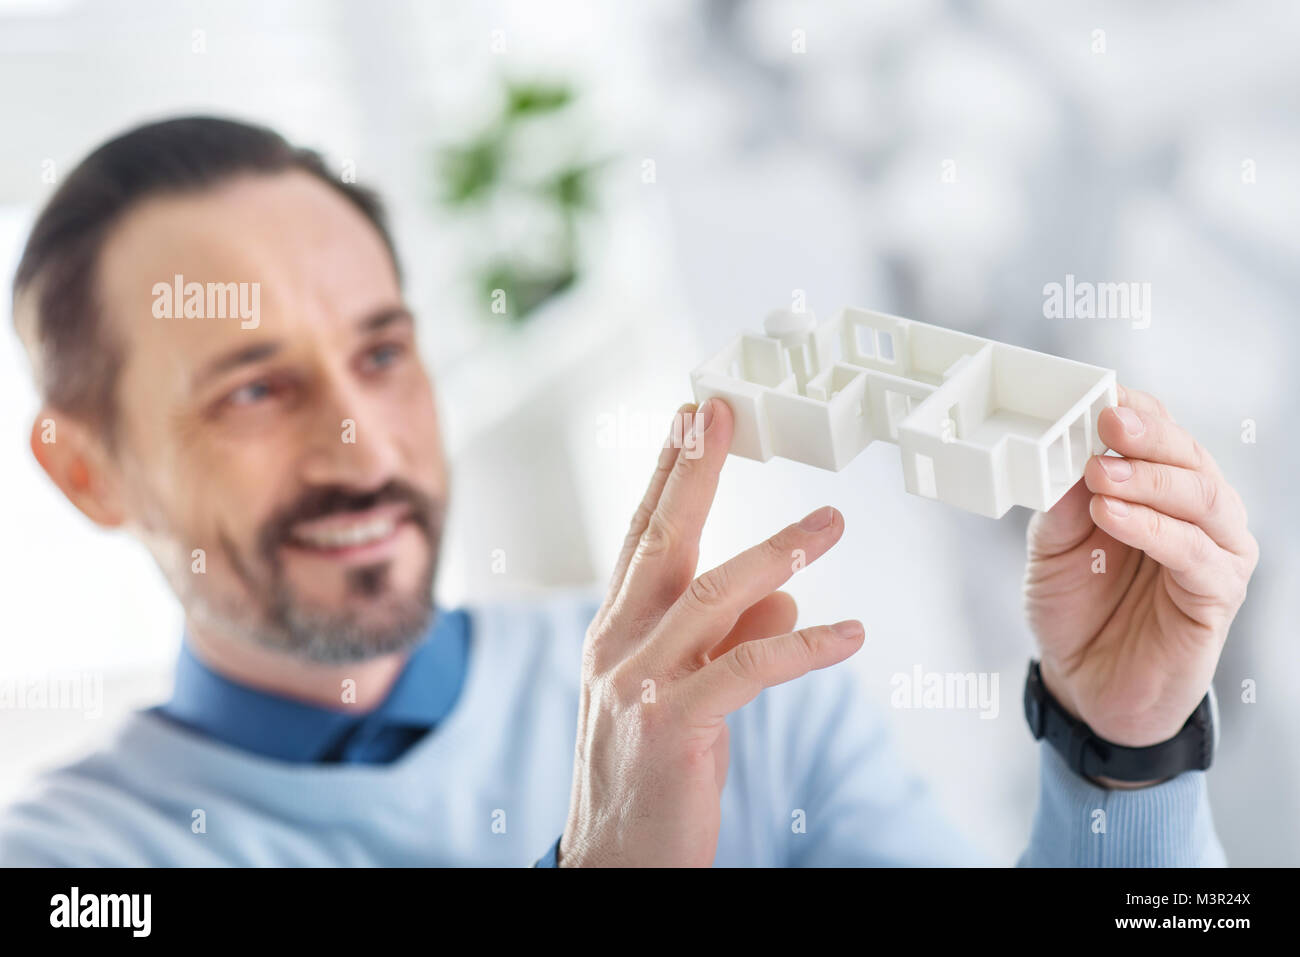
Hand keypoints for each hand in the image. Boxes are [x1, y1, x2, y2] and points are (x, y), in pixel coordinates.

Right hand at [559, 397, 863, 865]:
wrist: (614, 867)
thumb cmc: (651, 779)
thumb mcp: (686, 697)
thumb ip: (728, 640)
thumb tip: (787, 595)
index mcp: (615, 634)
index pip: (641, 538)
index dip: (669, 475)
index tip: (693, 419)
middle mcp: (617, 647)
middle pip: (660, 541)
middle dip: (694, 471)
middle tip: (722, 413)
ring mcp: (639, 685)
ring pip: (710, 595)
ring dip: (776, 550)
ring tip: (832, 520)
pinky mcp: (674, 727)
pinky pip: (750, 669)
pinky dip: (805, 645)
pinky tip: (851, 632)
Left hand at [1024, 385, 1257, 773]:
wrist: (1084, 681)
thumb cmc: (1076, 607)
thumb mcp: (1052, 547)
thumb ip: (1063, 504)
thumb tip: (1065, 455)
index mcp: (1160, 490)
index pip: (1163, 435)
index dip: (1138, 410)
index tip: (1103, 394)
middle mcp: (1197, 514)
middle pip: (1189, 458)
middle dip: (1147, 436)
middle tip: (1106, 424)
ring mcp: (1215, 552)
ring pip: (1201, 498)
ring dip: (1148, 480)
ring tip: (1100, 473)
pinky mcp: (1216, 596)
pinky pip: (1194, 554)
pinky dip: (1154, 529)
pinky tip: (1113, 516)